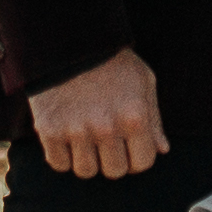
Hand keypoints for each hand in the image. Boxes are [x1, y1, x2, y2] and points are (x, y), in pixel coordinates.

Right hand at [22, 45, 165, 182]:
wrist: (68, 40)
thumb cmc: (112, 61)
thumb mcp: (143, 81)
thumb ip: (154, 119)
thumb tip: (162, 150)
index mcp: (134, 117)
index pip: (142, 163)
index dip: (137, 158)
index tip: (129, 148)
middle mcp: (106, 128)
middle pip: (114, 171)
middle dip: (113, 160)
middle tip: (106, 142)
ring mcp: (76, 130)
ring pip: (86, 171)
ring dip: (87, 159)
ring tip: (86, 139)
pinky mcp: (49, 130)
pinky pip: (59, 164)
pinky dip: (62, 156)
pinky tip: (66, 137)